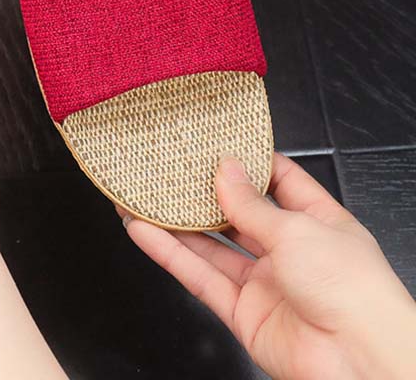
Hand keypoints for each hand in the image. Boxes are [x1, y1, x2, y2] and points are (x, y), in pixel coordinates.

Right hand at [121, 153, 415, 379]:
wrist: (359, 364)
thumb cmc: (352, 291)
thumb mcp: (297, 230)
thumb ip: (251, 203)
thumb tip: (226, 171)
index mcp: (317, 222)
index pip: (278, 181)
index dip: (247, 162)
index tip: (215, 143)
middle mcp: (290, 251)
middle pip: (237, 214)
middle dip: (202, 194)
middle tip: (170, 170)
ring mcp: (264, 282)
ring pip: (210, 246)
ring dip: (176, 224)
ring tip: (143, 199)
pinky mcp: (242, 312)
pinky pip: (200, 277)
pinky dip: (170, 255)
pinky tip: (145, 233)